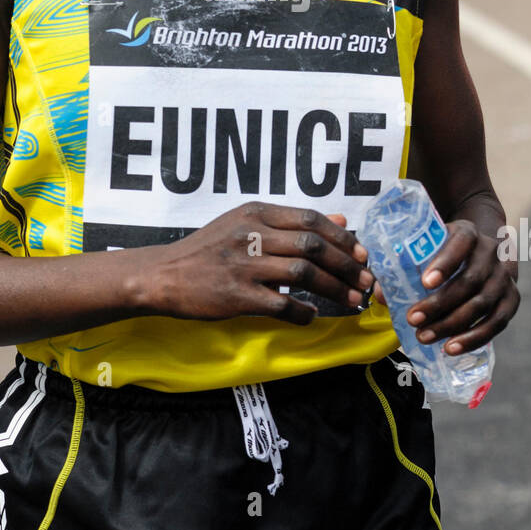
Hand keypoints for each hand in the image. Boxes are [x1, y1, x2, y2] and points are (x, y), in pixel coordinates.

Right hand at [145, 203, 372, 325]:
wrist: (164, 274)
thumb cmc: (208, 249)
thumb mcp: (247, 224)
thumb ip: (292, 223)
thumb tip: (343, 221)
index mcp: (256, 213)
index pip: (311, 219)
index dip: (342, 237)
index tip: (361, 253)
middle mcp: (252, 234)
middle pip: (313, 246)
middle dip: (347, 265)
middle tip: (366, 281)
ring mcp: (244, 265)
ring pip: (303, 274)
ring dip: (335, 289)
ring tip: (352, 300)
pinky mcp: (236, 295)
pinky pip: (281, 304)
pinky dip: (303, 312)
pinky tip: (312, 316)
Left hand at [371, 220, 519, 354]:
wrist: (482, 249)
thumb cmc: (445, 250)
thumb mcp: (429, 246)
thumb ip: (405, 265)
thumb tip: (380, 293)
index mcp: (469, 233)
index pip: (461, 242)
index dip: (445, 262)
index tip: (424, 282)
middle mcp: (492, 252)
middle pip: (470, 280)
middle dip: (440, 303)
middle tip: (413, 319)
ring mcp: (505, 276)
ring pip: (483, 304)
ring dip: (453, 325)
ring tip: (425, 337)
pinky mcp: (512, 299)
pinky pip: (497, 322)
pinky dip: (474, 337)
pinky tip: (451, 348)